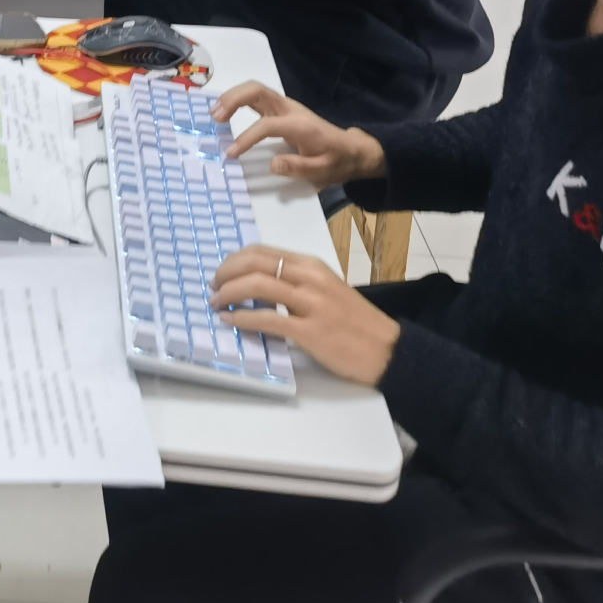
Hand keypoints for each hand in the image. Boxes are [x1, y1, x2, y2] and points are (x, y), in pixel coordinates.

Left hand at [210, 244, 400, 385]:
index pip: (262, 252)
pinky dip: (242, 318)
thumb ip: (295, 283)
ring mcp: (311, 304)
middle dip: (226, 273)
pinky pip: (268, 320)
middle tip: (213, 287)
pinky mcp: (312, 331)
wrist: (389, 350)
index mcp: (311, 266)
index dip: (234, 261)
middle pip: (255, 263)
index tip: (220, 273)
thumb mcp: (326, 290)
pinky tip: (230, 321)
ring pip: (257, 286)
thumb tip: (256, 285)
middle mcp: (310, 278)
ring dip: (228, 293)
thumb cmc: (355, 322)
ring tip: (216, 303)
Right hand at [212, 82, 385, 187]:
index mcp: (299, 125)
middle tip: (215, 117)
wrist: (350, 149)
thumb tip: (273, 164)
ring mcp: (285, 107)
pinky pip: (256, 98)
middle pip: (258, 91)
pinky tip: (225, 111)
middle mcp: (290, 110)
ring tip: (215, 114)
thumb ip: (299, 167)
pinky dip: (238, 100)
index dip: (247, 137)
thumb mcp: (323, 171)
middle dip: (234, 99)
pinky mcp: (280, 110)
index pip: (267, 125)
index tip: (231, 153)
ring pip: (255, 90)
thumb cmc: (336, 161)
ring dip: (232, 97)